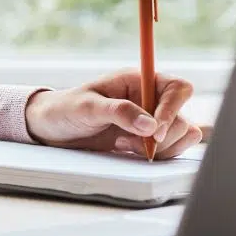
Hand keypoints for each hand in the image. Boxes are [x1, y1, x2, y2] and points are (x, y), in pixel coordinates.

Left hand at [24, 69, 200, 159]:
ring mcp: (151, 120)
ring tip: (126, 145)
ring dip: (160, 147)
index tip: (153, 130)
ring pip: (182, 135)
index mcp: (138, 81)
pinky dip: (156, 155)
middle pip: (182, 117)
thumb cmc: (66, 108)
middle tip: (134, 142)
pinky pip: (171, 149)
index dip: (173, 109)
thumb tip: (151, 124)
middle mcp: (150, 99)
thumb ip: (119, 112)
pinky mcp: (147, 139)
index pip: (178, 88)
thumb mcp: (88, 107)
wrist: (52, 128)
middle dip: (164, 135)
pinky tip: (127, 150)